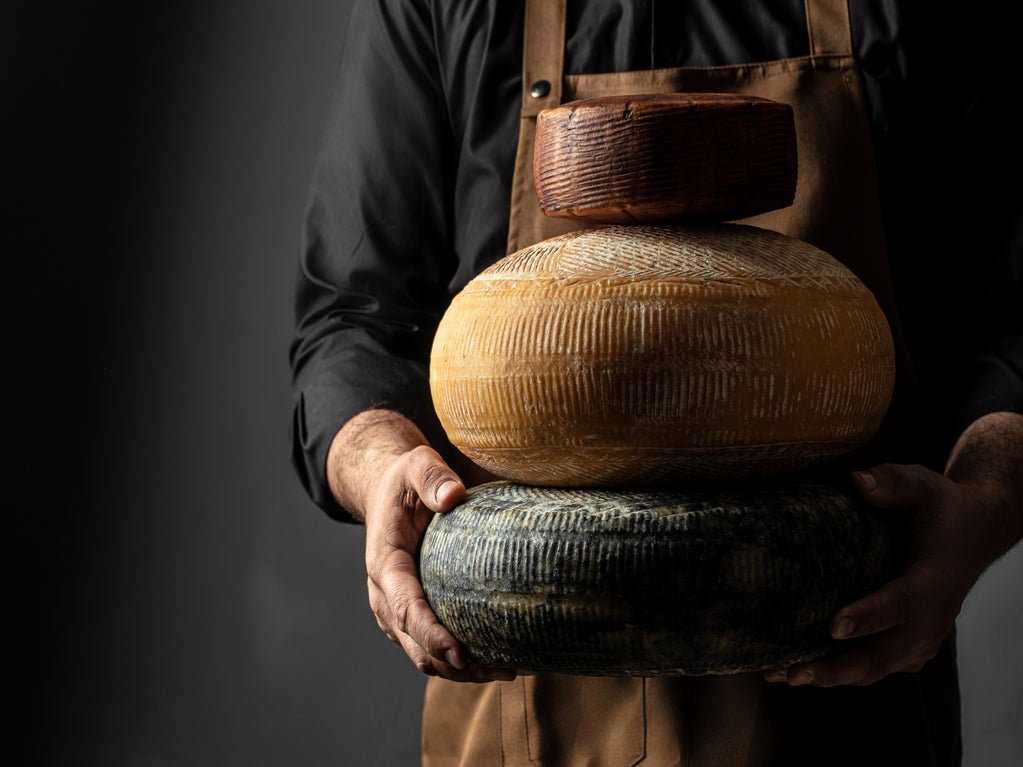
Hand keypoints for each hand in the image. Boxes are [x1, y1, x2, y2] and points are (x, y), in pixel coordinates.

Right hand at [328, 409, 515, 682]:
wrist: (388, 493)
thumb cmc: (406, 480)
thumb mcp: (416, 464)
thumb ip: (432, 476)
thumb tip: (454, 495)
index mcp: (384, 562)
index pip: (404, 606)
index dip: (430, 634)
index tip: (460, 653)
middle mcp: (384, 594)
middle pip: (415, 643)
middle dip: (453, 664)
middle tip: (501, 669)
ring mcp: (394, 609)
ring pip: (421, 654)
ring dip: (458, 671)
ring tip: (505, 670)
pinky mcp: (410, 614)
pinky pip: (428, 647)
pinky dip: (457, 661)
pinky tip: (494, 658)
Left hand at [764, 411, 1022, 687]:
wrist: (974, 531)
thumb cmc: (941, 507)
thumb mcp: (923, 484)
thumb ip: (891, 482)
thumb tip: (856, 482)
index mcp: (932, 582)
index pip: (900, 603)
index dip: (868, 617)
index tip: (834, 626)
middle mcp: (929, 619)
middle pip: (883, 655)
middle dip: (836, 667)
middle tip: (791, 671)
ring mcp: (921, 638)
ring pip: (875, 668)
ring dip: (830, 676)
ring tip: (781, 676)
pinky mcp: (909, 644)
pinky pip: (875, 665)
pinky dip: (840, 672)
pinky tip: (799, 670)